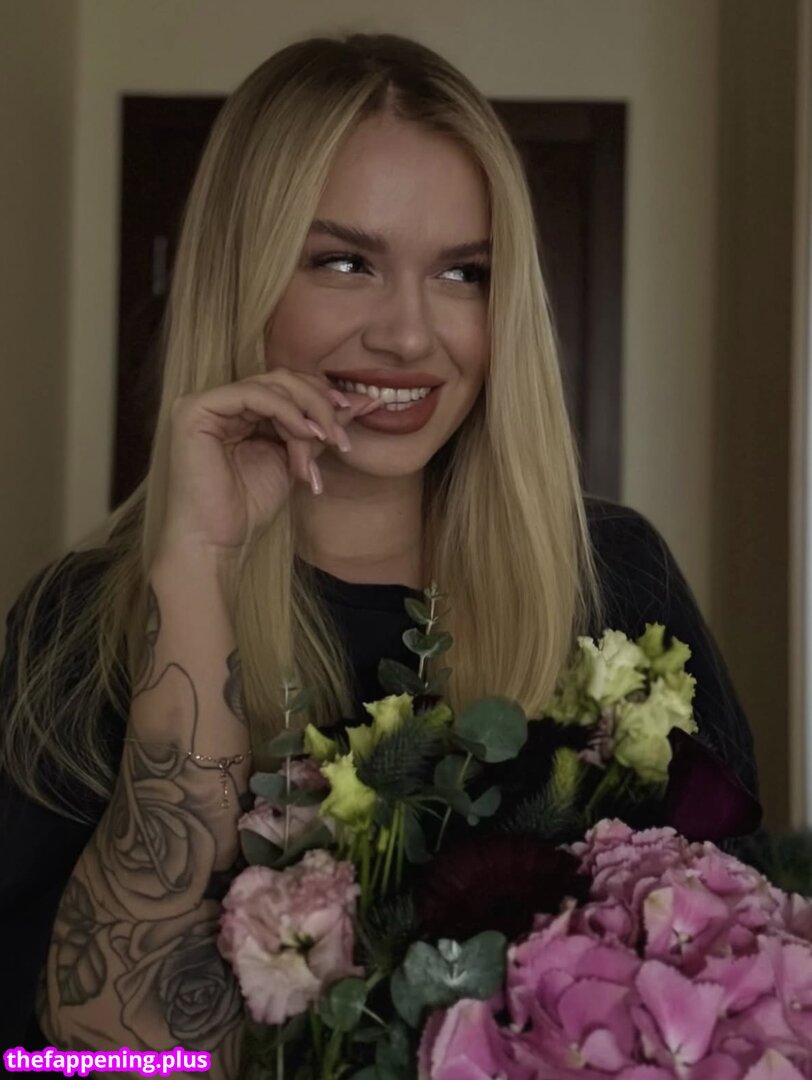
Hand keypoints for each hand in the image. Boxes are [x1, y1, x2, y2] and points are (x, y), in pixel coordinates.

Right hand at [156, 368, 382, 560]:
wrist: (216, 543)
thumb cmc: (249, 508)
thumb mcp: (295, 459)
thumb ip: (317, 430)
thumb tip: (360, 403)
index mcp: (239, 411)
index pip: (287, 386)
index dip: (322, 397)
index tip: (353, 414)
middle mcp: (221, 402)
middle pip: (282, 380)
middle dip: (319, 405)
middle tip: (339, 436)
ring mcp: (205, 403)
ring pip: (272, 385)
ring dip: (307, 414)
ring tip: (323, 443)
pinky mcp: (196, 410)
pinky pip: (254, 394)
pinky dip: (287, 411)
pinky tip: (304, 433)